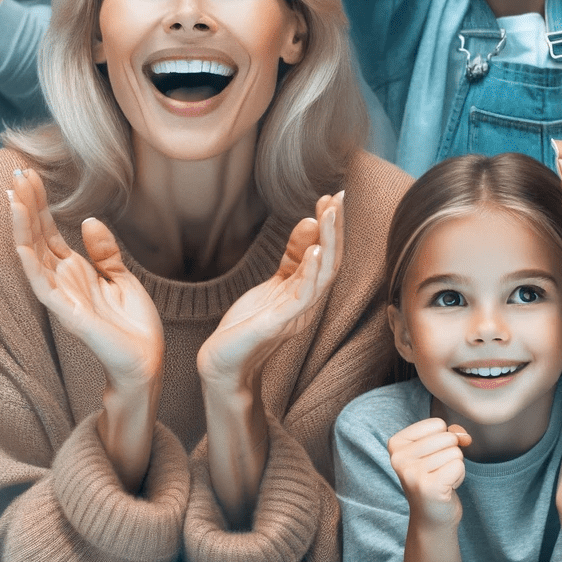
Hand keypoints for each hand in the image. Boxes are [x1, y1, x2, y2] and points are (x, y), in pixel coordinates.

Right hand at [9, 167, 163, 390]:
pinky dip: (29, 257)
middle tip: (17, 172)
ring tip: (14, 192)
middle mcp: (62, 280)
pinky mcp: (65, 310)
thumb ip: (104, 252)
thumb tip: (88, 221)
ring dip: (22, 223)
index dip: (40, 204)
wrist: (145, 359)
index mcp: (76, 271)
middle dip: (27, 204)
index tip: (31, 176)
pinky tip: (21, 236)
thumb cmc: (133, 325)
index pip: (50, 232)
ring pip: (32, 252)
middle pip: (36, 236)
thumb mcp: (121, 278)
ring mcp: (60, 294)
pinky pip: (40, 280)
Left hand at [197, 192, 343, 388]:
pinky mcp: (281, 322)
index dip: (331, 227)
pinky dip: (311, 271)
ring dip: (327, 242)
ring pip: (323, 274)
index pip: (326, 255)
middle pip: (331, 260)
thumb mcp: (274, 284)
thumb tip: (309, 223)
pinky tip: (314, 250)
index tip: (332, 198)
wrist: (223, 363)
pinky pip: (303, 295)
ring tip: (329, 214)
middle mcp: (308, 302)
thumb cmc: (247, 326)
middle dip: (335, 228)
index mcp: (306, 291)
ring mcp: (297, 313)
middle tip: (338, 198)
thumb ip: (293, 258)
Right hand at [388, 418, 472, 527]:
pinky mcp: (429, 487)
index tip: (431, 459)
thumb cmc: (435, 478)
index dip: (443, 440)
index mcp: (396, 443)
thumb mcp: (436, 449)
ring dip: (455, 467)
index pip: (437, 423)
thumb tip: (464, 436)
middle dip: (451, 453)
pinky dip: (459, 476)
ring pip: (455, 452)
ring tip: (441, 480)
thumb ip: (450, 432)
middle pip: (447, 437)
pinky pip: (459, 466)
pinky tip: (446, 488)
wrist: (432, 518)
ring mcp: (412, 473)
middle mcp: (399, 458)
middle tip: (438, 472)